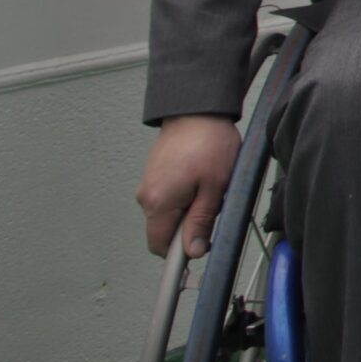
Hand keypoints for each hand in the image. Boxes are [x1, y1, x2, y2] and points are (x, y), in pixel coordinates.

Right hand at [137, 115, 241, 256]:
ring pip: (170, 213)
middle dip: (190, 226)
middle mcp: (146, 197)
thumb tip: (192, 252)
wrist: (197, 108)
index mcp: (158, 204)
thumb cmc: (209, 143)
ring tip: (210, 185)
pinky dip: (186, 195)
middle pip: (166, 231)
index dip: (180, 253)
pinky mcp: (155, 175)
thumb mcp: (215, 187)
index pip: (160, 248)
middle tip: (213, 204)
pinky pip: (169, 197)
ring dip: (190, 208)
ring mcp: (148, 185)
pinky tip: (202, 177)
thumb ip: (201, 222)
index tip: (201, 246)